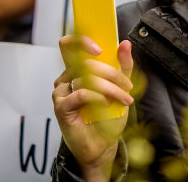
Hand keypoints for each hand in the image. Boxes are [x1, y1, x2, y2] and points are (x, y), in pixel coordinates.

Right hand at [52, 36, 133, 181]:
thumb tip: (125, 44)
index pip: (69, 45)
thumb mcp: (120, 88)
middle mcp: (65, 78)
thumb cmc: (107, 118)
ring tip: (124, 100)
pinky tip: (106, 105)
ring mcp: (60, 92)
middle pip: (86, 63)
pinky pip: (81, 94)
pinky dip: (98, 97)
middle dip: (112, 74)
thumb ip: (122, 66)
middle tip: (127, 86)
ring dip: (110, 88)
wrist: (102, 146)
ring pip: (86, 78)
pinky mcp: (61, 107)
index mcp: (75, 70)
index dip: (81, 41)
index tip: (100, 49)